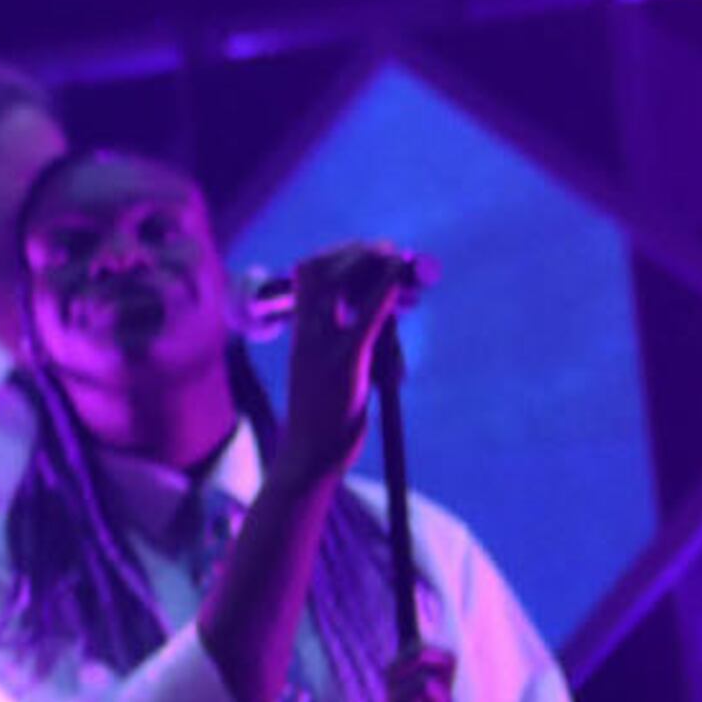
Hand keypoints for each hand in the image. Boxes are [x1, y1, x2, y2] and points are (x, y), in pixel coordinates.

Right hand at [275, 241, 420, 487]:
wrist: (309, 452)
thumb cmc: (322, 415)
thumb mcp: (324, 369)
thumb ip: (341, 340)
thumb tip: (376, 317)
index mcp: (301, 333)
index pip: (307, 275)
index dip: (337, 256)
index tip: (367, 253)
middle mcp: (306, 333)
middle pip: (319, 270)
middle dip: (354, 252)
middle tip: (386, 249)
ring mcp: (321, 347)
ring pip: (337, 286)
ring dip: (369, 265)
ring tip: (396, 257)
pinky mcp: (344, 364)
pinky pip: (364, 320)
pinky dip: (384, 294)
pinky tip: (400, 282)